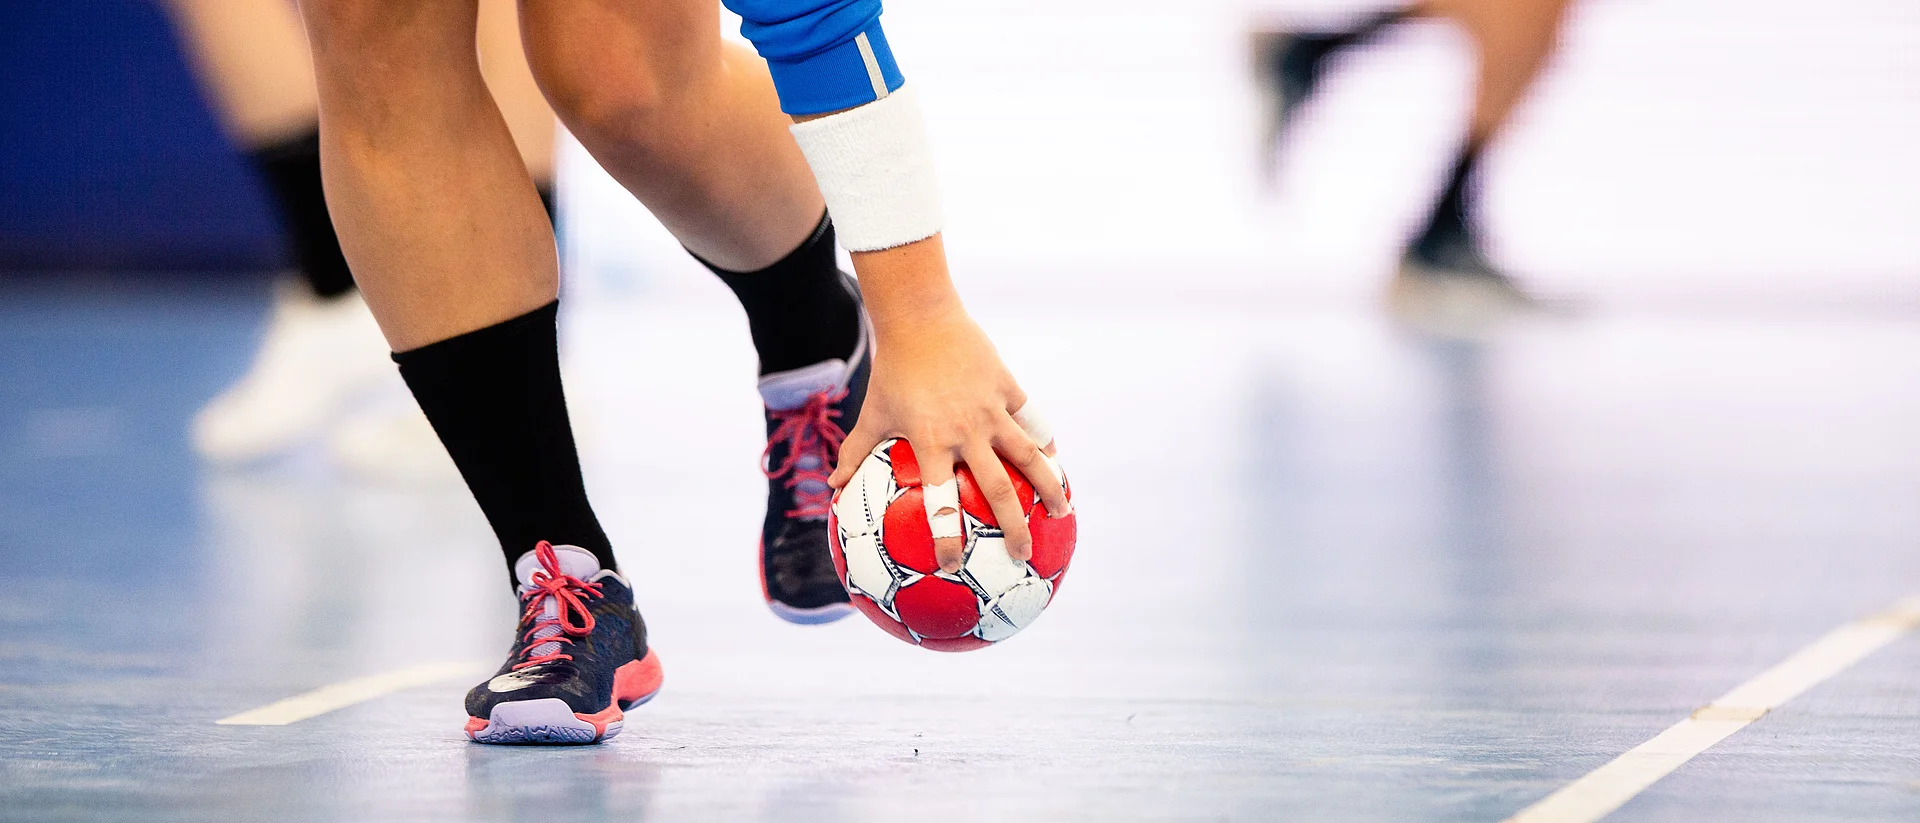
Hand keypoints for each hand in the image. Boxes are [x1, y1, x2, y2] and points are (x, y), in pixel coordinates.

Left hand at [828, 307, 1070, 572]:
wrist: (921, 317)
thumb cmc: (892, 370)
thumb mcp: (872, 412)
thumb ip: (854, 451)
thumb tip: (832, 486)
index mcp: (931, 443)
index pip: (940, 502)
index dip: (947, 537)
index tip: (952, 566)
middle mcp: (965, 431)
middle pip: (998, 490)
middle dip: (1013, 527)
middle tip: (1021, 556)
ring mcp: (991, 409)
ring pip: (1029, 456)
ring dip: (1049, 486)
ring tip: (1062, 512)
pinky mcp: (1007, 387)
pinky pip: (1032, 420)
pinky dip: (1045, 441)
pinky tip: (1056, 461)